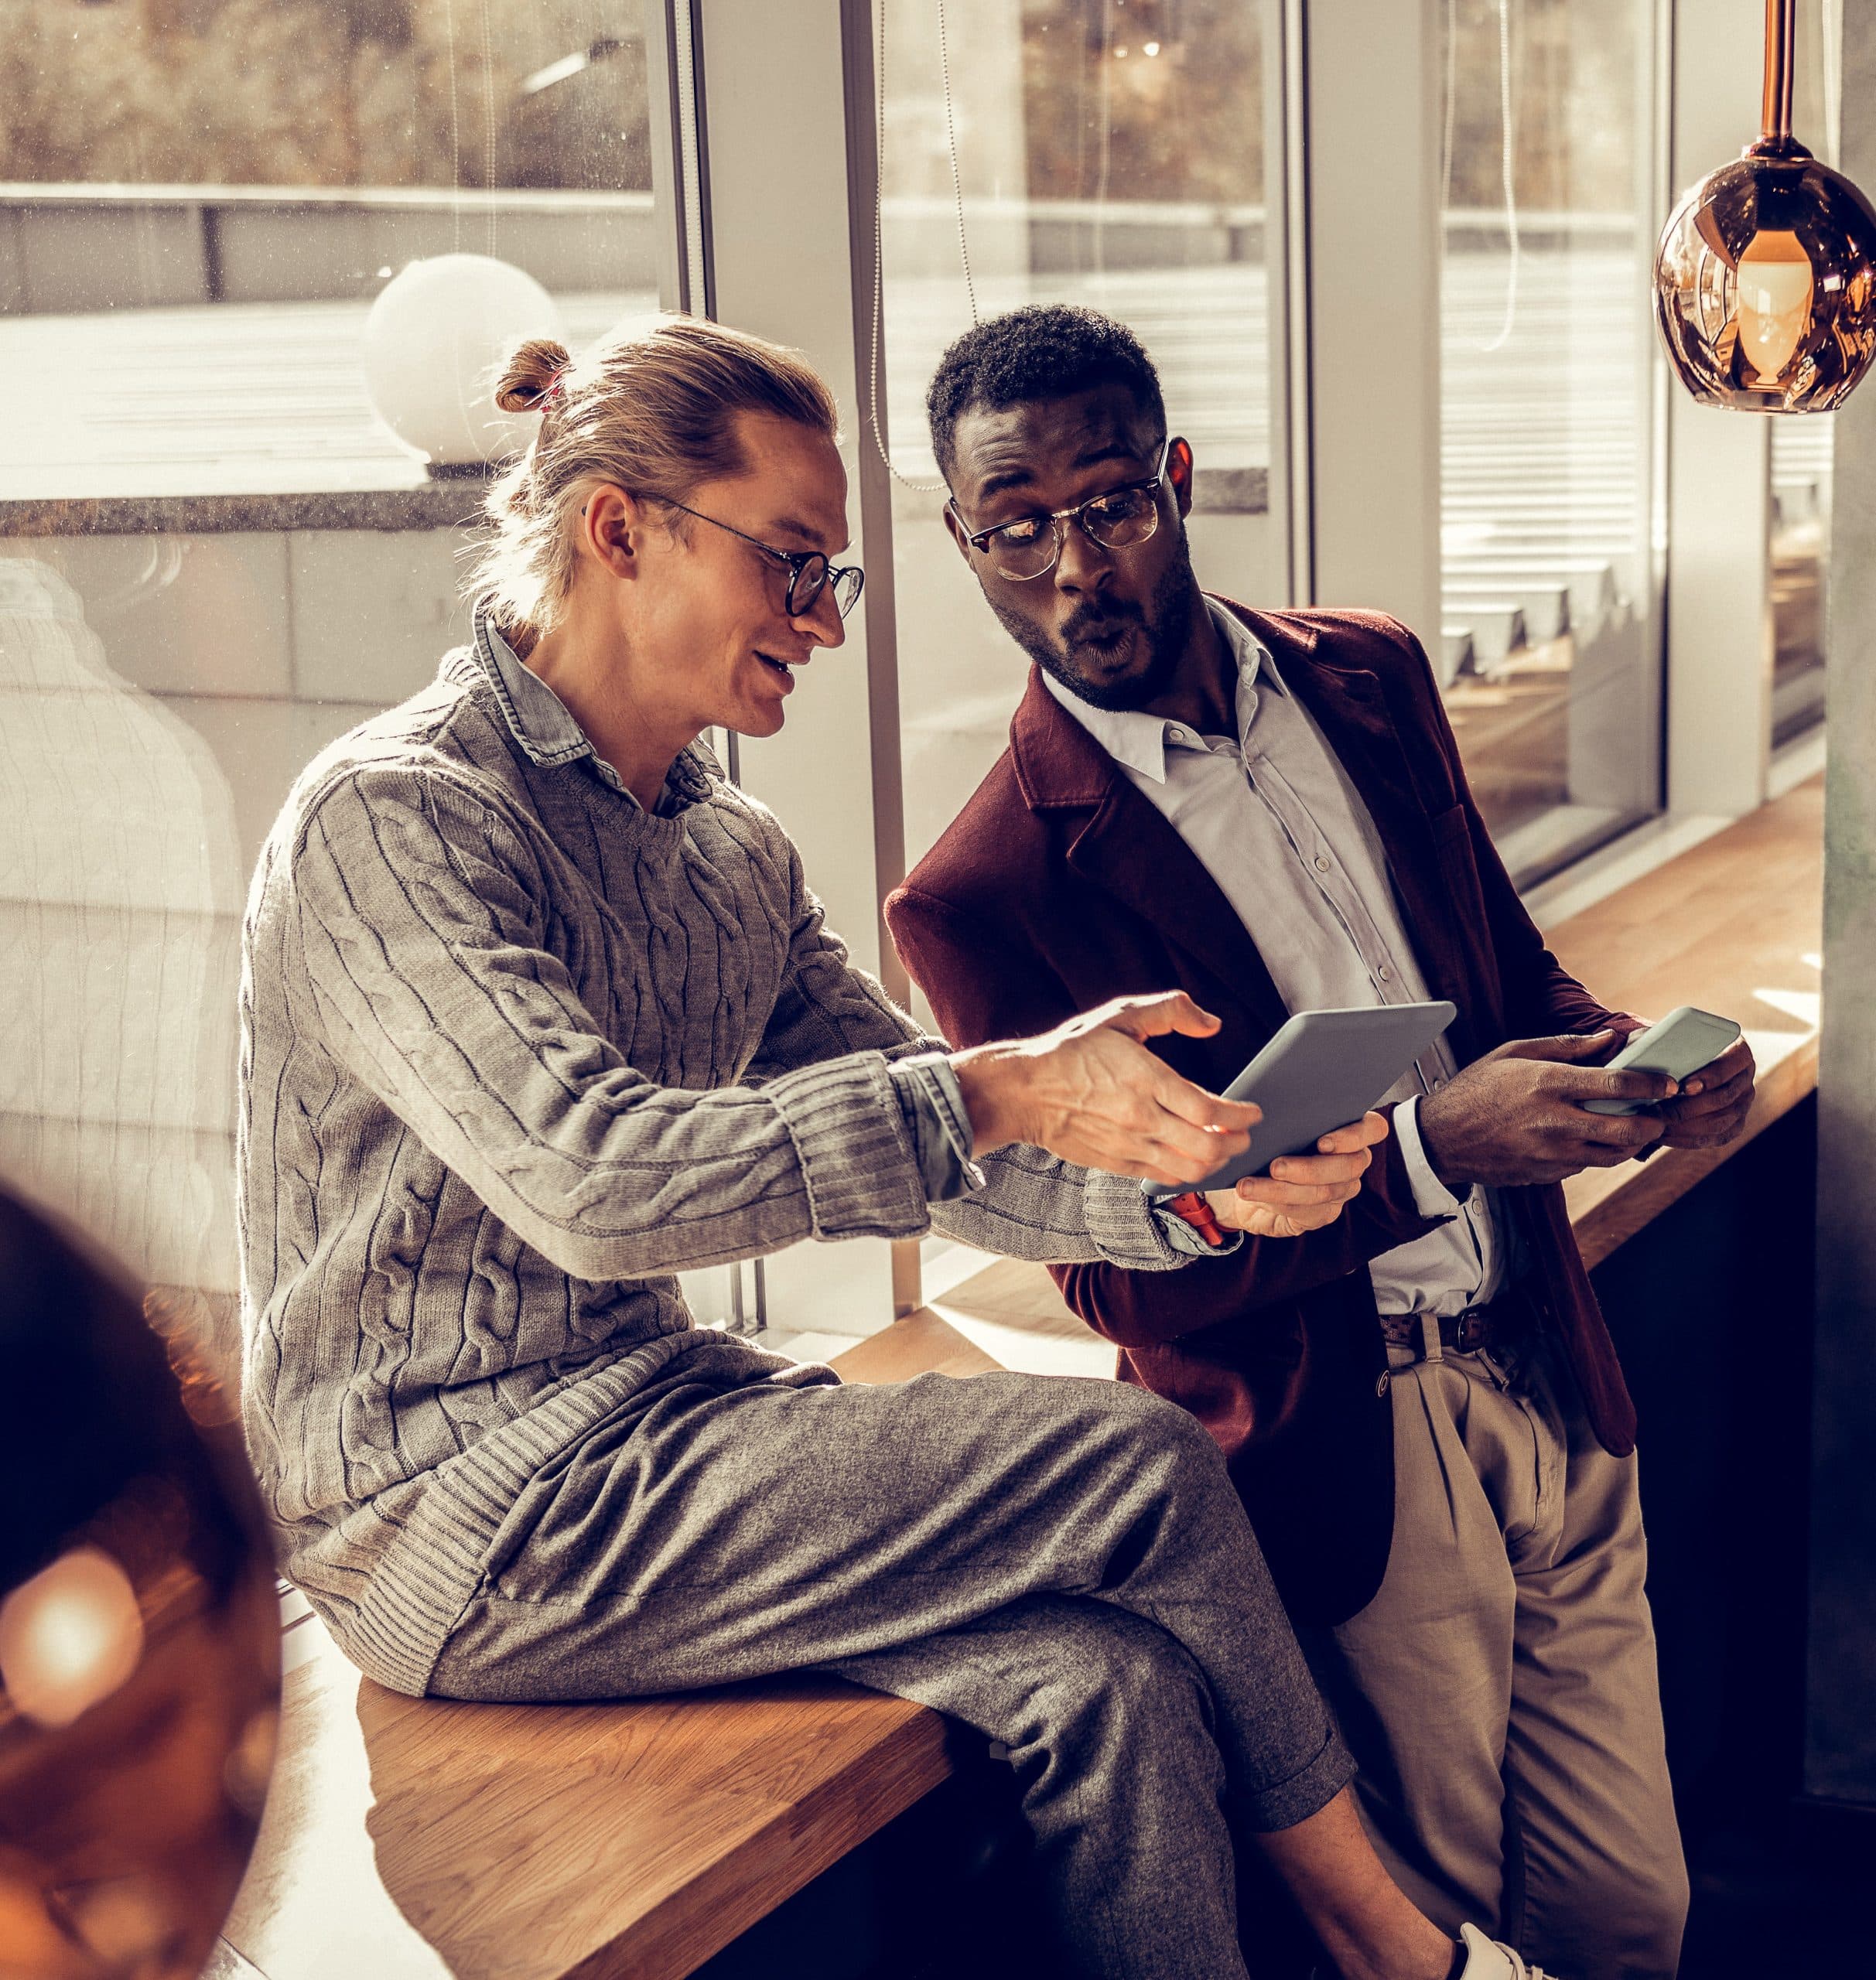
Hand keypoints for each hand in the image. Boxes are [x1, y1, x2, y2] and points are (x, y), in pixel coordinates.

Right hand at [951, 991, 1260, 1190]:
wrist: (1025, 1091)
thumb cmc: (1073, 1050)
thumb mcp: (1121, 1016)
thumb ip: (1170, 1011)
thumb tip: (1212, 1023)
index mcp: (1146, 1080)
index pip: (1209, 1110)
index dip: (1241, 1116)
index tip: (1253, 1111)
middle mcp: (1141, 1118)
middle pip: (1208, 1146)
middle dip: (1238, 1142)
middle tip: (1245, 1133)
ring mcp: (1129, 1146)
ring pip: (1190, 1169)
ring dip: (1218, 1162)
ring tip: (1225, 1148)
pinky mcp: (1117, 1164)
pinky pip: (1165, 1178)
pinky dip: (1189, 1174)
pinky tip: (1195, 1160)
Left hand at [1207, 1111, 1389, 1237]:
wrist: (1245, 1175)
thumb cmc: (1263, 1139)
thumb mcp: (1271, 1122)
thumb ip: (1283, 1112)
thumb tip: (1266, 1110)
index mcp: (1349, 1129)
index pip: (1374, 1129)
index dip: (1354, 1136)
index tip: (1322, 1142)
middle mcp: (1352, 1160)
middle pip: (1348, 1166)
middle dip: (1309, 1168)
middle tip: (1275, 1166)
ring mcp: (1341, 1190)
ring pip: (1323, 1192)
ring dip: (1281, 1189)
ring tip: (1248, 1185)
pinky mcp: (1322, 1214)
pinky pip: (1306, 1212)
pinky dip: (1275, 1202)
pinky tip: (1253, 1194)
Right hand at [1417, 1031, 1680, 1188]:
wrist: (1440, 1138)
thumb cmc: (1476, 1090)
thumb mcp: (1513, 1053)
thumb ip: (1565, 1046)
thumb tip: (1607, 1038)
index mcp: (1547, 1084)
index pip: (1615, 1084)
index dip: (1649, 1084)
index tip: (1665, 1083)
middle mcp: (1554, 1121)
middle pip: (1625, 1128)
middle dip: (1652, 1122)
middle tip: (1657, 1114)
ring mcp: (1551, 1153)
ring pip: (1613, 1154)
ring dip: (1630, 1142)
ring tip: (1631, 1128)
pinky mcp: (1547, 1173)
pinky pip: (1586, 1165)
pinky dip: (1596, 1153)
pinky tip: (1591, 1139)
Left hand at [1654, 1034, 1755, 1147]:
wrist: (1673, 1067)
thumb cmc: (1667, 1047)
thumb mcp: (1664, 1037)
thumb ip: (1662, 1040)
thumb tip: (1646, 1053)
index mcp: (1737, 1050)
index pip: (1735, 1060)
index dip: (1714, 1075)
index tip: (1685, 1086)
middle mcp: (1745, 1077)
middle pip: (1724, 1097)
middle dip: (1688, 1107)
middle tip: (1657, 1112)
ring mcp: (1743, 1103)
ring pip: (1720, 1121)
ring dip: (1685, 1126)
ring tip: (1655, 1125)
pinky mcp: (1734, 1125)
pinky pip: (1715, 1138)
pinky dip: (1687, 1140)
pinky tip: (1663, 1136)